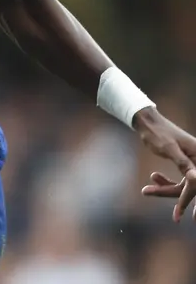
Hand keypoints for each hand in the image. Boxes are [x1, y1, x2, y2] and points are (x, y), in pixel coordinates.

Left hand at [135, 107, 195, 221]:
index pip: (194, 184)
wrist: (148, 121)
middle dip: (171, 193)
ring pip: (184, 184)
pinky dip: (167, 182)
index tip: (177, 216)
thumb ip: (183, 163)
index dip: (185, 200)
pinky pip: (180, 179)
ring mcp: (193, 163)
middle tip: (147, 194)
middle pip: (190, 186)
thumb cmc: (158, 132)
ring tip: (146, 190)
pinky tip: (154, 178)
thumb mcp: (168, 148)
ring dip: (166, 188)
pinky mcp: (185, 164)